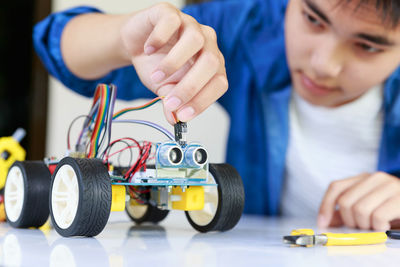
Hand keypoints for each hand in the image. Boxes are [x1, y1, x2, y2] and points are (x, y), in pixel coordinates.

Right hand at [120, 3, 227, 123]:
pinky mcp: (170, 12)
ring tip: (155, 77)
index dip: (203, 101)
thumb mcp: (165, 90)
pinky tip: (148, 50)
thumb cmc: (156, 66)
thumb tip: (175, 120)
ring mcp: (190, 25)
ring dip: (173, 64)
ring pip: (195, 40)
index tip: (183, 115)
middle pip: (211, 63)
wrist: (136, 44)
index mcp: (211, 65)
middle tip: (170, 102)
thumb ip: (172, 104)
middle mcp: (206, 43)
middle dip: (190, 87)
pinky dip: (159, 39)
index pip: (219, 83)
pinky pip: (172, 21)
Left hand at [318, 172, 399, 230]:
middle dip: (350, 221)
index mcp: (364, 178)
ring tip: (376, 226)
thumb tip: (326, 221)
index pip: (336, 187)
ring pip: (359, 210)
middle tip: (363, 226)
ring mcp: (390, 186)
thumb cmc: (394, 209)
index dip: (326, 206)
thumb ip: (348, 211)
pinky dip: (378, 227)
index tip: (323, 223)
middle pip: (346, 202)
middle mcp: (375, 178)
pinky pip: (377, 216)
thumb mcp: (369, 207)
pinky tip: (385, 226)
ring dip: (365, 225)